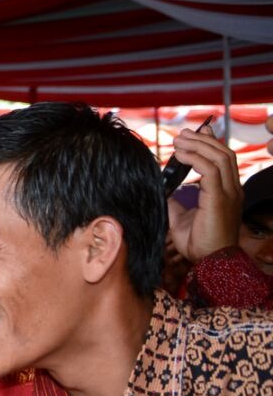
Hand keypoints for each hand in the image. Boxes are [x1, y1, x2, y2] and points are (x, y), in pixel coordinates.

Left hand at [167, 124, 242, 262]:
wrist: (210, 262)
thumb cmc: (198, 244)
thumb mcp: (180, 218)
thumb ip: (174, 202)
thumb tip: (162, 190)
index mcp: (228, 192)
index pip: (223, 159)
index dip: (210, 143)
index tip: (194, 134)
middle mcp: (233, 189)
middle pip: (223, 153)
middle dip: (202, 139)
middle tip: (181, 134)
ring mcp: (230, 193)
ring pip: (219, 157)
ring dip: (197, 145)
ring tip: (178, 140)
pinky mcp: (220, 198)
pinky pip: (210, 170)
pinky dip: (195, 158)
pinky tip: (180, 154)